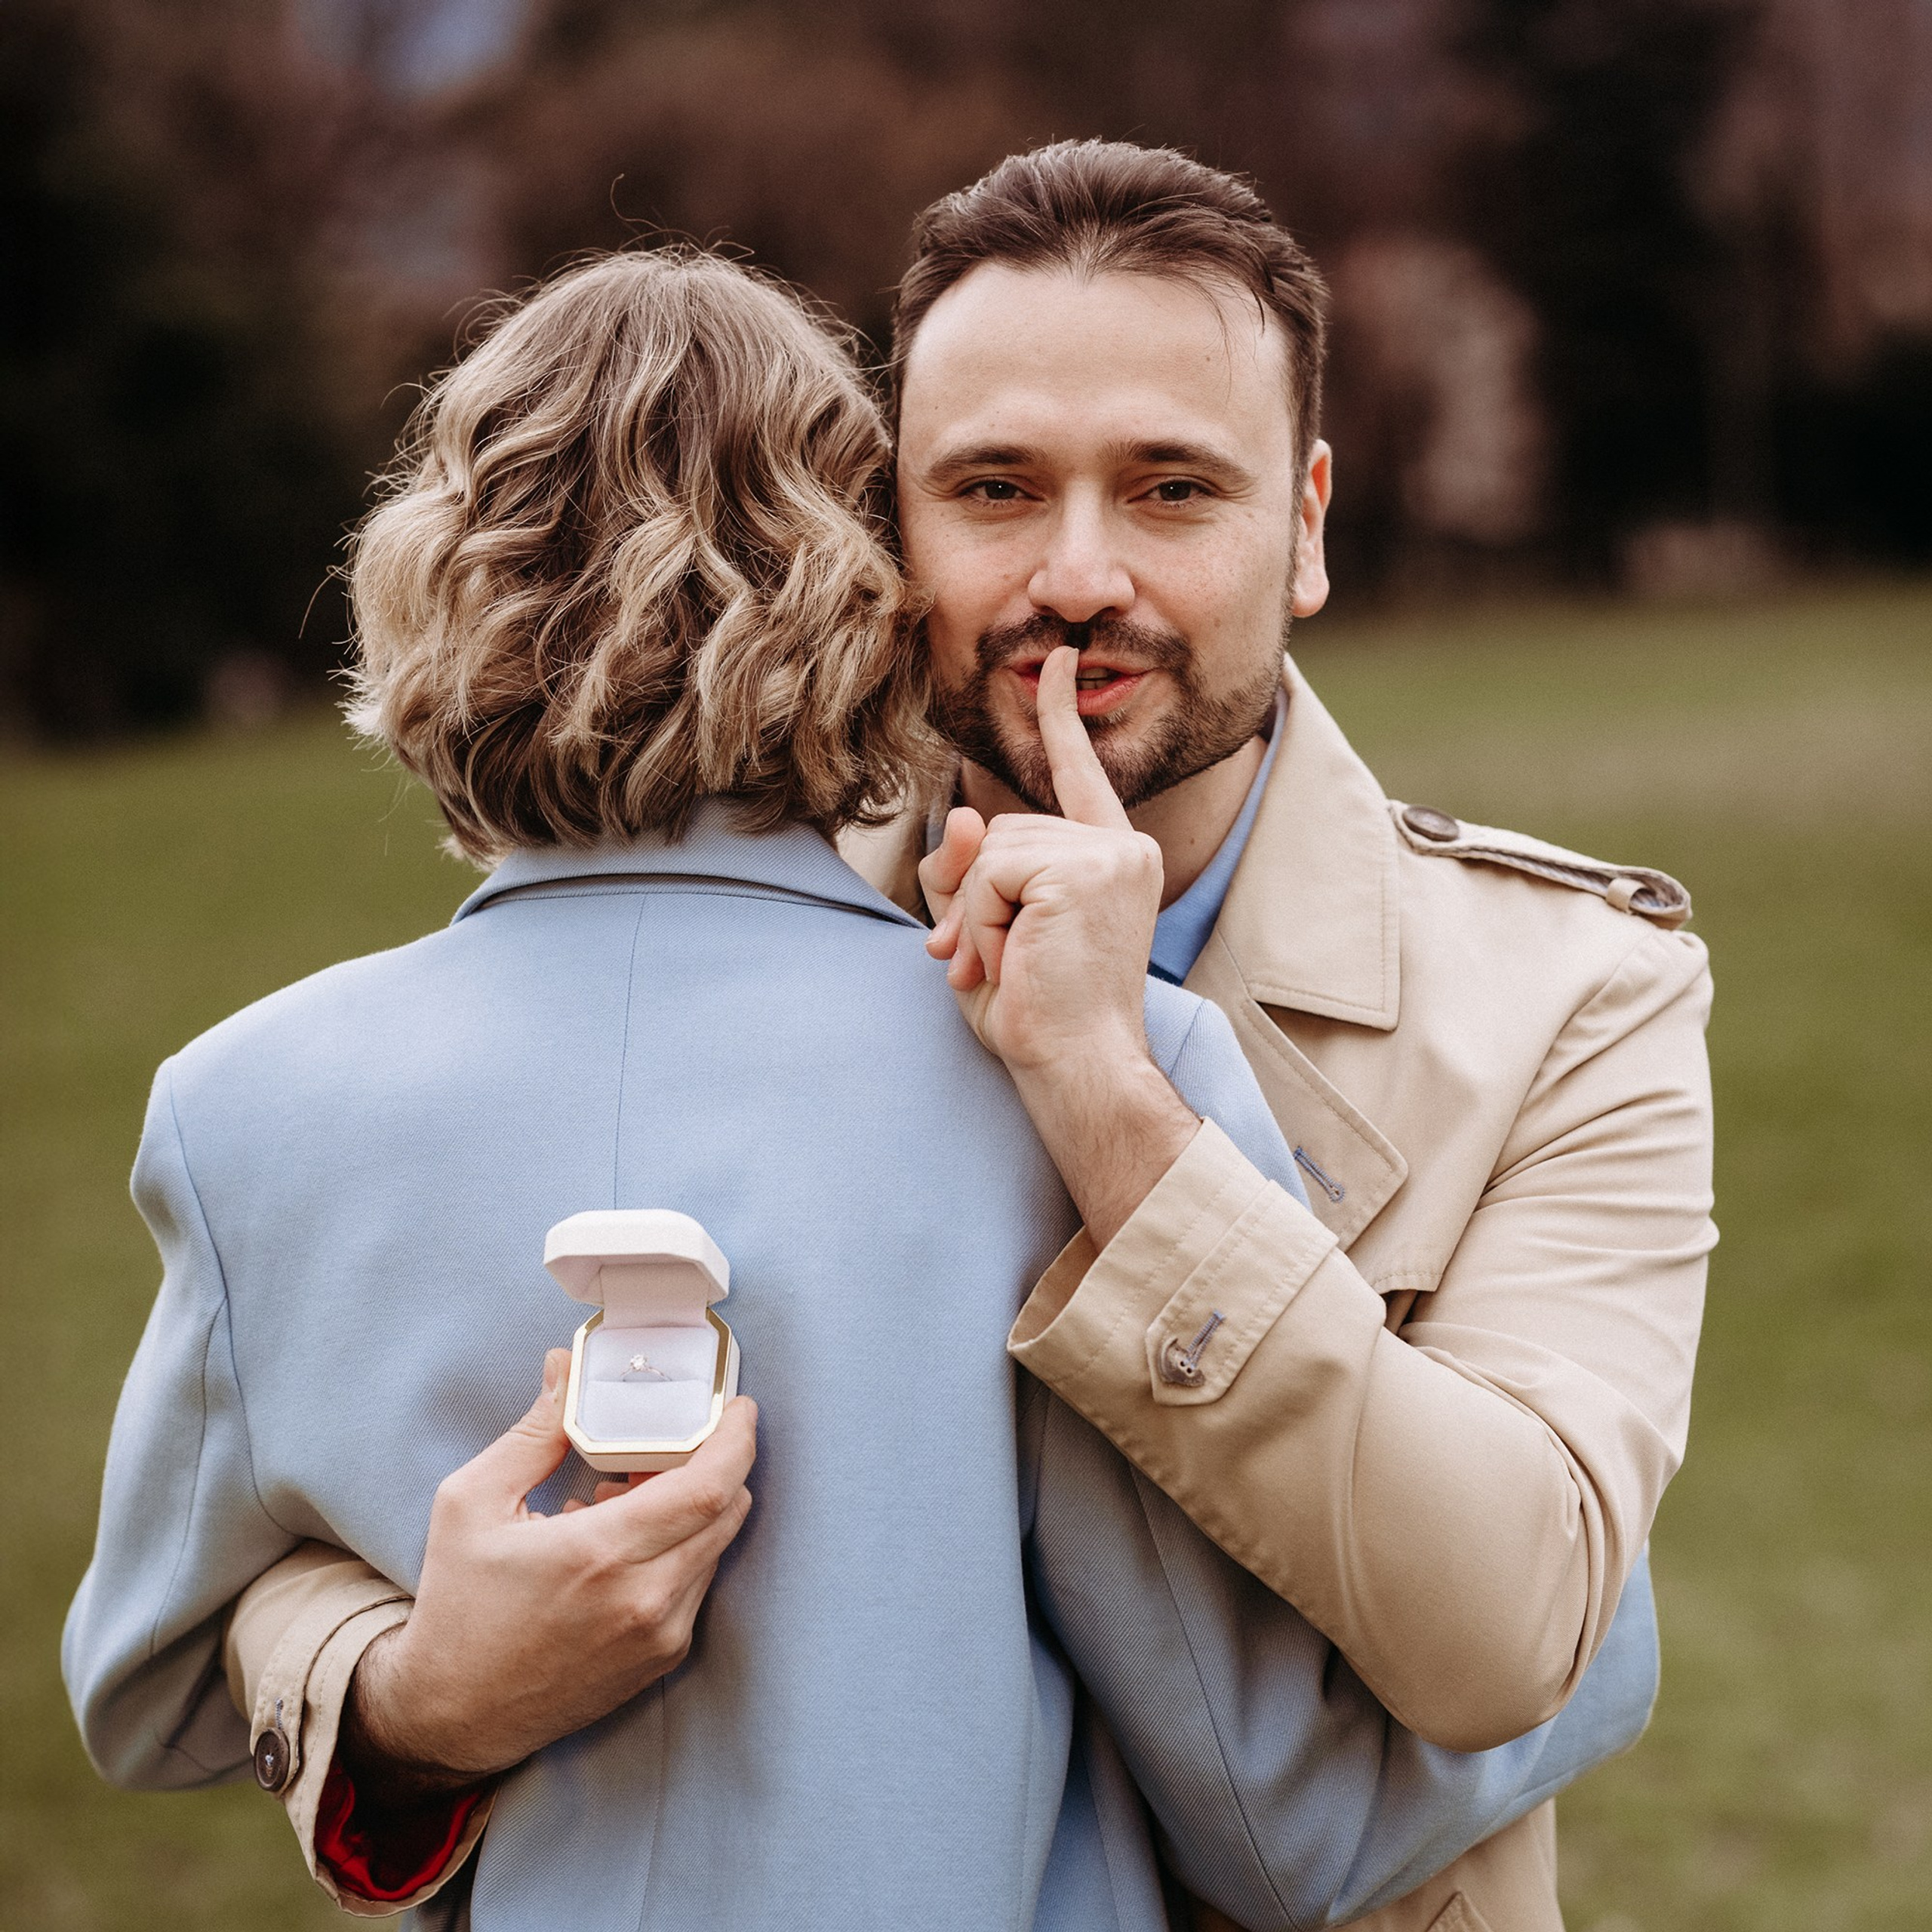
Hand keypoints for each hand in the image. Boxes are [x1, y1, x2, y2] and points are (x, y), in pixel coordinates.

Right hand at [339, 1350, 755, 1802]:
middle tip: (668, 1444)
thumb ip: (535, 1431)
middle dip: (715, 1464)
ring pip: (717, 1545)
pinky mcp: (662, 1659)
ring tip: (626, 1496)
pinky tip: (623, 1543)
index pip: (709, 1488)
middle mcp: (644, 1599)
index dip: (737, 1439)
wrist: (452, 1713)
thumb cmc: (458, 1604)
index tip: (739, 1407)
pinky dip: (681, 1549)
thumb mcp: (473, 1502)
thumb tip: (567, 1369)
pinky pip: (698, 1583)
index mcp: (600, 1555)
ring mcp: (659, 1636)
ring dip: (694, 1507)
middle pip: (728, 1510)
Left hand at [923, 646, 1165, 1071]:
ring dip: (976, 916)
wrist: (1077, 1066)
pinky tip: (1009, 958)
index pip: (1080, 775)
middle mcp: (1122, 848)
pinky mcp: (1085, 870)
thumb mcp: (987, 928)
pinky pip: (992, 871)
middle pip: (1004, 828)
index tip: (1054, 663)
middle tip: (986, 963)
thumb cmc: (1038, 1013)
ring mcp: (1109, 856)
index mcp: (1111, 860)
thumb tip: (963, 813)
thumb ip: (969, 870)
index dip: (1061, 719)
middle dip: (975, 897)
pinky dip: (980, 920)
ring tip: (1006, 965)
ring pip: (992, 849)